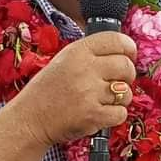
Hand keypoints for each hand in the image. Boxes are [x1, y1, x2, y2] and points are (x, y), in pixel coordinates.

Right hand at [16, 31, 136, 146]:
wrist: (30, 119)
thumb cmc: (47, 91)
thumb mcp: (64, 60)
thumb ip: (91, 55)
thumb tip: (124, 53)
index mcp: (78, 51)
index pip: (117, 40)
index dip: (128, 48)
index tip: (129, 56)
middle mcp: (85, 68)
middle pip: (126, 66)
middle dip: (127, 76)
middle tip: (116, 83)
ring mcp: (90, 92)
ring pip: (126, 92)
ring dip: (120, 99)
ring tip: (102, 101)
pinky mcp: (93, 115)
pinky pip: (121, 113)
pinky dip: (114, 116)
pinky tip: (100, 114)